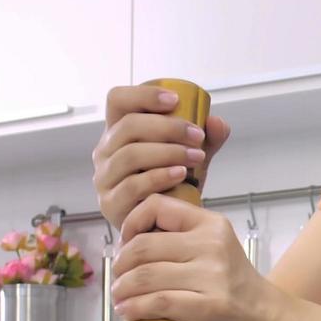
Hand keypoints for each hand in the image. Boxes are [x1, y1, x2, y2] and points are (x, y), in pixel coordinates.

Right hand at [91, 84, 232, 229]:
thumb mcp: (191, 155)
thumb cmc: (173, 184)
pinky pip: (133, 185)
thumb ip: (207, 139)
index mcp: (118, 131)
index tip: (175, 100)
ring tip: (197, 157)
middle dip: (167, 127)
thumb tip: (216, 123)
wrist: (166, 225)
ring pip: (130, 154)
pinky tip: (181, 174)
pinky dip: (160, 177)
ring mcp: (104, 178)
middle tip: (197, 136)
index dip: (144, 95)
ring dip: (168, 152)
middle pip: (128, 126)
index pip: (118, 100)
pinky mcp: (110, 203)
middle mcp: (105, 151)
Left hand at [110, 194, 286, 320]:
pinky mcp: (209, 307)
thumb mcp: (217, 248)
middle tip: (117, 277)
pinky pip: (158, 302)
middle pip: (143, 246)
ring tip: (118, 296)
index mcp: (212, 224)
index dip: (131, 224)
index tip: (126, 244)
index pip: (157, 206)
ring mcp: (212, 276)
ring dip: (122, 288)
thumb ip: (184, 238)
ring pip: (145, 275)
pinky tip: (127, 311)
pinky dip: (135, 307)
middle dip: (120, 264)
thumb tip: (131, 242)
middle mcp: (212, 245)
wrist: (270, 320)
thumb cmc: (236, 287)